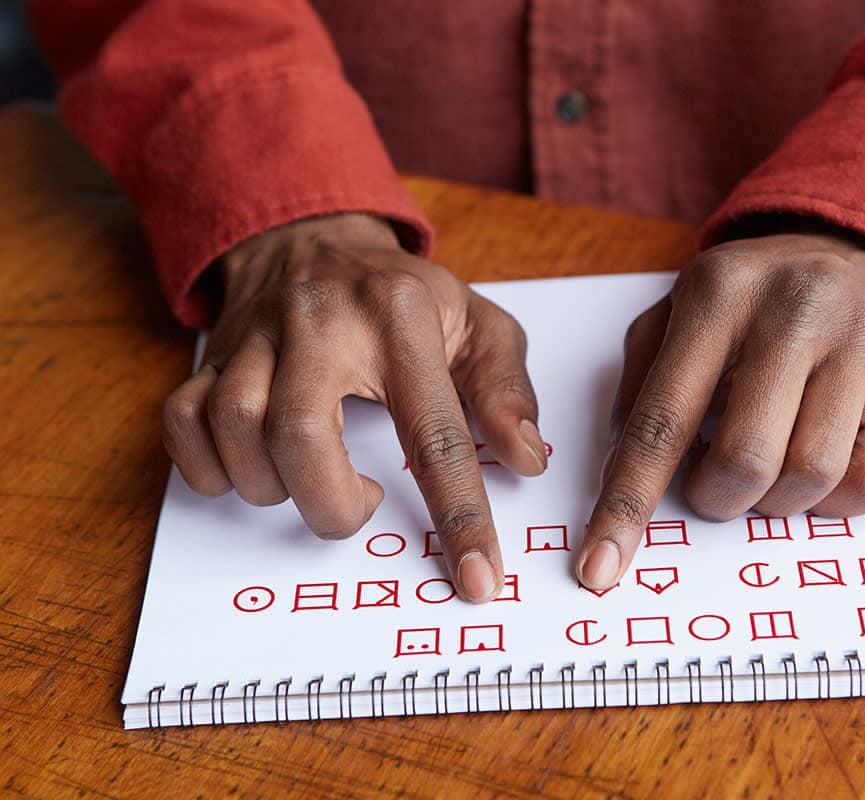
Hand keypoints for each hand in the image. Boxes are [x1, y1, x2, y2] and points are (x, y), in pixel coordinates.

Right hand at [162, 213, 546, 601]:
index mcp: (401, 319)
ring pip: (236, 428)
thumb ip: (507, 390)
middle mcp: (321, 323)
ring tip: (315, 478)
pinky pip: (182, 421)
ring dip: (274, 485)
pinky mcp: (213, 353)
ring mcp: (258, 336)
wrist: (315, 233)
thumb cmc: (406, 295)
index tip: (478, 578)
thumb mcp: (479, 323)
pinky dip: (210, 467)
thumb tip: (527, 460)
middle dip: (331, 503)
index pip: (434, 432)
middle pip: (300, 434)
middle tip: (364, 506)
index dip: (458, 514)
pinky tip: (254, 468)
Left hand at [576, 229, 864, 589]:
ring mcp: (856, 349)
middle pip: (744, 460)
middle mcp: (792, 314)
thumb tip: (620, 474)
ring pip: (811, 477)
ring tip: (768, 465)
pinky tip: (817, 469)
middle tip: (714, 480)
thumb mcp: (677, 310)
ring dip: (775, 501)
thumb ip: (639, 383)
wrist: (863, 252)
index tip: (599, 568)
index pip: (661, 419)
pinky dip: (833, 503)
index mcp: (716, 295)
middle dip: (717, 497)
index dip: (627, 502)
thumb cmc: (752, 300)